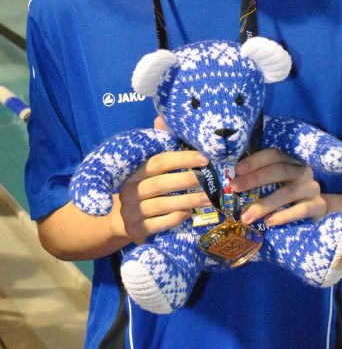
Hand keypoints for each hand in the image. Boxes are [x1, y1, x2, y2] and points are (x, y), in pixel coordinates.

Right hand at [110, 117, 209, 243]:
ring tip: (210, 198)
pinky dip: (176, 218)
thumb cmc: (143, 186)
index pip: (159, 162)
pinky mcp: (136, 230)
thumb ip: (158, 145)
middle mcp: (130, 189)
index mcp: (135, 170)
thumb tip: (162, 118)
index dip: (182, 158)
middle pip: (161, 184)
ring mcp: (131, 211)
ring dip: (189, 200)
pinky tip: (190, 213)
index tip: (205, 159)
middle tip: (213, 180)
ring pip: (162, 205)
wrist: (121, 219)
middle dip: (189, 180)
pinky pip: (159, 224)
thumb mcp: (147, 167)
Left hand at [230, 148, 325, 226]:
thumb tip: (231, 185)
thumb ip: (260, 180)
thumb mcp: (277, 183)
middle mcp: (302, 172)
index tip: (237, 170)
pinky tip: (269, 222)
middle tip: (235, 188)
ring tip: (246, 216)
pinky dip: (284, 215)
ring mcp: (311, 188)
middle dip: (255, 179)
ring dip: (265, 204)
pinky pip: (301, 210)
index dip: (255, 160)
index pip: (273, 155)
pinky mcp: (318, 206)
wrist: (318, 208)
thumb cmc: (289, 193)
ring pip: (287, 193)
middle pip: (279, 171)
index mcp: (290, 162)